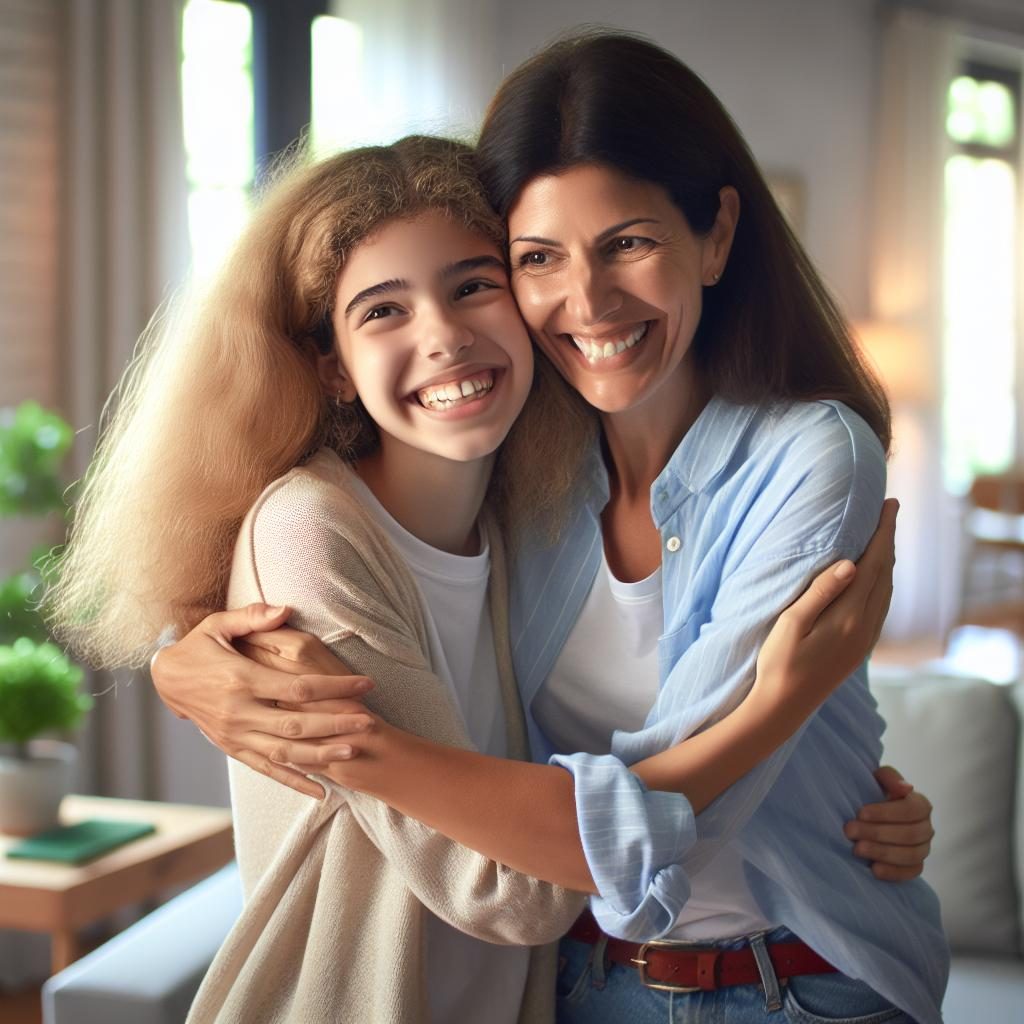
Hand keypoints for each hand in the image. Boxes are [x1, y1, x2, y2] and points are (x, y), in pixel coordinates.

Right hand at [150, 604, 375, 797]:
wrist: (166, 679)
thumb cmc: (199, 646)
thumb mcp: (219, 624)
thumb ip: (252, 617)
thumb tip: (285, 609)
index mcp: (240, 679)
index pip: (297, 688)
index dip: (334, 687)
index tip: (364, 683)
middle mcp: (238, 711)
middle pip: (296, 724)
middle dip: (336, 724)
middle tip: (369, 721)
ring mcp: (235, 734)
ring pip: (283, 752)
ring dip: (320, 755)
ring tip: (353, 752)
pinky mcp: (232, 748)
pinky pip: (265, 769)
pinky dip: (293, 781)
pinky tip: (320, 789)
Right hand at [753, 498, 896, 712]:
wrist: (782, 708)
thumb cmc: (777, 663)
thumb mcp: (791, 623)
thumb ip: (821, 592)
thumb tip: (851, 563)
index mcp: (849, 618)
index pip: (873, 565)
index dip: (883, 533)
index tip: (890, 505)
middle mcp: (865, 628)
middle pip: (885, 575)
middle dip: (889, 541)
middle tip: (889, 511)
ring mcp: (865, 641)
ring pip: (886, 591)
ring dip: (887, 561)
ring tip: (883, 537)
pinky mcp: (860, 649)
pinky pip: (880, 606)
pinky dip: (882, 582)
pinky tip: (874, 577)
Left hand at [845, 766, 933, 880]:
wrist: (869, 813)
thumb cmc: (874, 793)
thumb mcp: (878, 779)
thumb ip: (890, 778)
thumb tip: (905, 788)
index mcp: (921, 805)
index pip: (912, 810)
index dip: (886, 812)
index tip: (861, 813)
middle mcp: (926, 828)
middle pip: (910, 834)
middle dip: (877, 833)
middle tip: (850, 831)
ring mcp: (923, 849)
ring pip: (911, 855)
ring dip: (882, 853)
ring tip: (857, 849)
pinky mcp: (915, 866)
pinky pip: (910, 873)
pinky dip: (893, 872)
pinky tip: (874, 869)